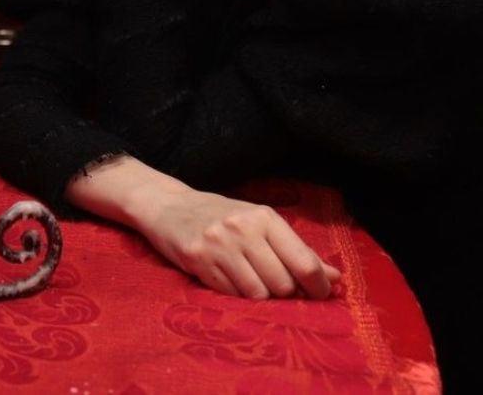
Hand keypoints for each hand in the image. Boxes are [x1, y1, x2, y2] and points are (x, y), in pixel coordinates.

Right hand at [139, 188, 340, 299]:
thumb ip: (296, 250)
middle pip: (282, 285)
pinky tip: (229, 280)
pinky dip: (236, 296)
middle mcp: (243, 228)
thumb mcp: (261, 224)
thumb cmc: (223, 216)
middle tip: (277, 287)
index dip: (318, 286)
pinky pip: (230, 296)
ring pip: (257, 295)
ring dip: (260, 297)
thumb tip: (335, 278)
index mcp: (264, 217)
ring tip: (251, 281)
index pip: (303, 262)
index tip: (320, 294)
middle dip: (285, 293)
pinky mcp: (198, 260)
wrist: (170, 207)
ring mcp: (219, 245)